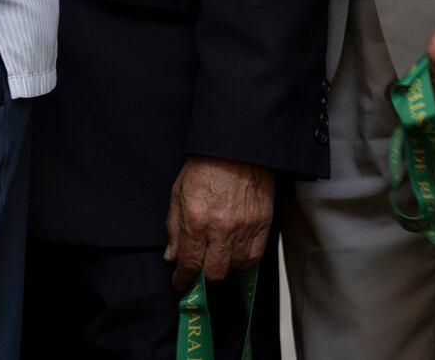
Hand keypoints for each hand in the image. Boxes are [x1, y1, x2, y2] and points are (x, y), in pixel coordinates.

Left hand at [163, 156, 272, 286]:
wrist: (238, 150)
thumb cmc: (205, 167)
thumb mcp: (178, 192)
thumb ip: (173, 227)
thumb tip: (172, 256)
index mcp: (196, 219)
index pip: (189, 262)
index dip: (183, 278)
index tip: (180, 283)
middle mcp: (221, 229)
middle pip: (214, 273)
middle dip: (203, 278)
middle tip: (198, 272)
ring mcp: (245, 229)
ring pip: (234, 268)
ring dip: (223, 268)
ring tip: (216, 257)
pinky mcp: (263, 227)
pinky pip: (254, 259)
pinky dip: (243, 262)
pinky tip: (234, 254)